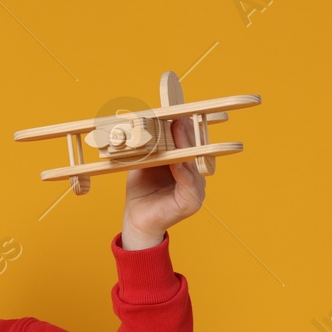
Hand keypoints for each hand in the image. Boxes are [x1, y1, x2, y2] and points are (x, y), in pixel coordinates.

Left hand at [121, 118, 206, 246]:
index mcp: (185, 167)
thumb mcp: (144, 163)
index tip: (178, 111)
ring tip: (178, 130)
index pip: (190, 143)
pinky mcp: (192, 202)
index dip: (185, 127)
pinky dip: (182, 170)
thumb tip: (150, 121)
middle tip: (179, 116)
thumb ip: (151, 147)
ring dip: (185, 146)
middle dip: (186, 132)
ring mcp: (196, 190)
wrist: (135, 220)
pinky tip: (177, 160)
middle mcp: (194, 177)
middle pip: (195, 150)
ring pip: (193, 163)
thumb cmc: (141, 192)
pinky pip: (188, 182)